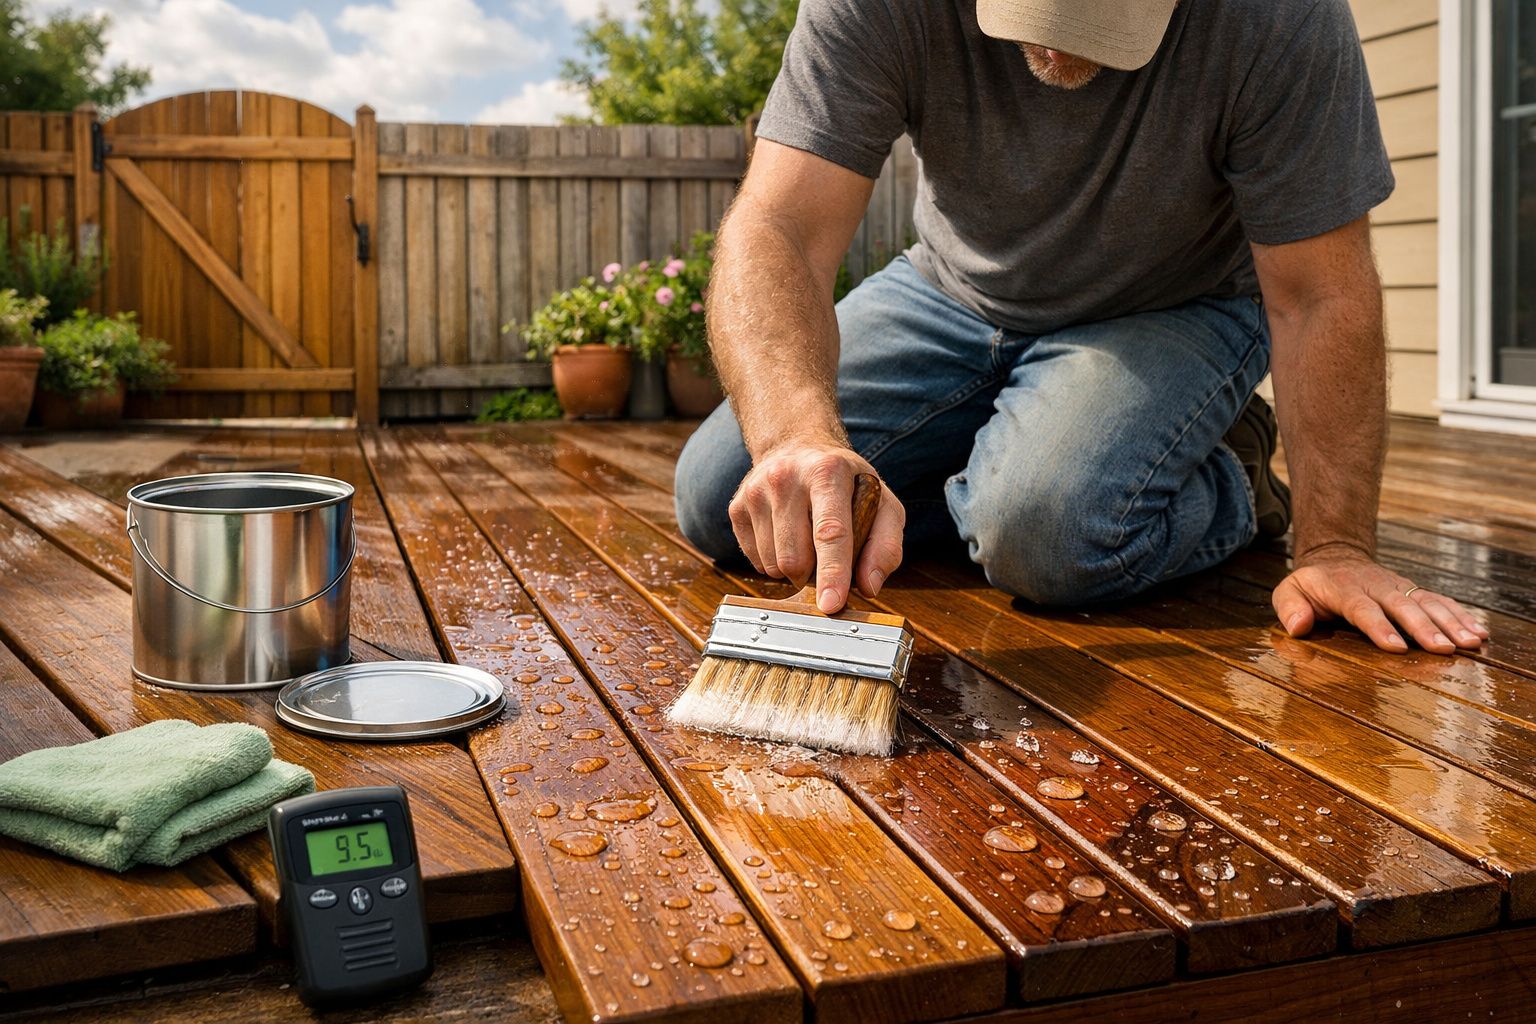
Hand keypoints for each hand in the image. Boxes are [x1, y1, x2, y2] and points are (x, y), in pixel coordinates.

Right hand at [728, 443, 904, 612]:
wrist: (797, 448)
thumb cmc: (846, 483)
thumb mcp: (881, 504)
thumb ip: (885, 546)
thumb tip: (868, 586)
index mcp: (827, 472)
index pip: (829, 532)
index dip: (833, 572)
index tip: (832, 604)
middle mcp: (785, 477)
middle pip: (796, 558)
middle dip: (815, 574)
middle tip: (826, 555)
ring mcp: (755, 492)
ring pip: (774, 565)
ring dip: (795, 569)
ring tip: (806, 540)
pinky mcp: (736, 507)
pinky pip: (756, 562)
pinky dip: (775, 562)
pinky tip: (785, 537)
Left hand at [1271, 544, 1488, 653]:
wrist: (1336, 558)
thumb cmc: (1311, 585)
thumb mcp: (1289, 591)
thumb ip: (1289, 607)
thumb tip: (1297, 626)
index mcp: (1345, 589)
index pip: (1363, 608)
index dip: (1379, 627)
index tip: (1396, 646)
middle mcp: (1377, 587)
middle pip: (1403, 606)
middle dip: (1424, 628)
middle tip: (1444, 649)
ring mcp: (1399, 588)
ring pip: (1427, 603)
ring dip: (1451, 623)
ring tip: (1471, 643)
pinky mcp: (1414, 592)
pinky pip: (1440, 602)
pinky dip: (1461, 616)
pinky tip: (1479, 633)